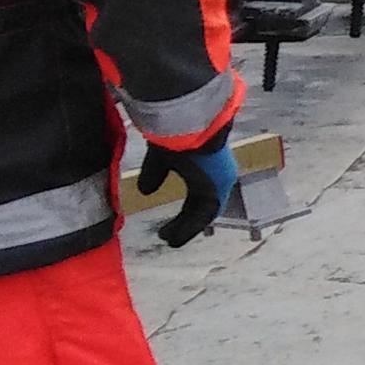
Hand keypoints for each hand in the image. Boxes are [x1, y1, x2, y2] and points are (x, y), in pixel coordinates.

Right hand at [133, 131, 239, 246]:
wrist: (188, 124)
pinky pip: (204, 215)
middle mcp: (218, 178)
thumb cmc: (175, 133)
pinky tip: (173, 237)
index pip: (198, 198)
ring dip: (185, 228)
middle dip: (185, 223)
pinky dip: (188, 228)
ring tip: (169, 239)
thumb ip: (154, 174)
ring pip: (204, 214)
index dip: (185, 214)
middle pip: (202, 208)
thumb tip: (144, 191)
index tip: (170, 227)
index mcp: (207, 169)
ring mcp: (220, 185)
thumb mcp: (161, 158)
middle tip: (168, 237)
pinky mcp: (217, 190)